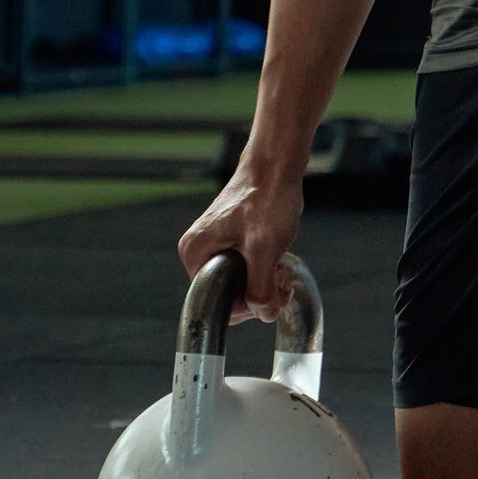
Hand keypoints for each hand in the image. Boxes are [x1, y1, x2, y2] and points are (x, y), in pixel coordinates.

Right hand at [178, 155, 304, 323]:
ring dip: (267, 281)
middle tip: (281, 275)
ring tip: (282, 264)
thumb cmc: (267, 197)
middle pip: (230, 296)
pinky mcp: (232, 242)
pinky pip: (248, 269)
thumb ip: (260, 288)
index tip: (270, 290)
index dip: (247, 305)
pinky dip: (267, 268)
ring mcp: (215, 246)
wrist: (277, 165)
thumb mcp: (265, 249)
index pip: (215, 303)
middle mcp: (199, 251)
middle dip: (260, 292)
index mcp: (195, 253)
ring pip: (243, 284)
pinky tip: (280, 256)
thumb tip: (263, 313)